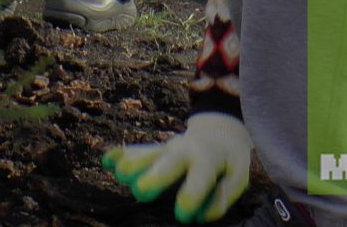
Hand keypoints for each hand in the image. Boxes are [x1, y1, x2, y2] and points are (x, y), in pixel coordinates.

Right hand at [102, 113, 251, 221]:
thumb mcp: (239, 176)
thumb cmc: (229, 162)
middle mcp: (184, 151)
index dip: (192, 195)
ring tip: (119, 172)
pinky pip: (137, 151)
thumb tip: (204, 214)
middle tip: (141, 191)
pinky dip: (121, 154)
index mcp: (209, 158)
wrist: (217, 132)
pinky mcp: (154, 151)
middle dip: (155, 176)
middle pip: (169, 163)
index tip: (183, 215)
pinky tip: (107, 160)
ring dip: (133, 163)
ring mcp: (166, 149)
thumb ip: (225, 194)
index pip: (200, 177)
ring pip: (149, 155)